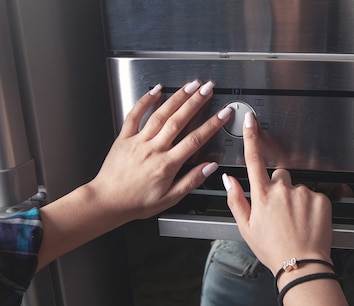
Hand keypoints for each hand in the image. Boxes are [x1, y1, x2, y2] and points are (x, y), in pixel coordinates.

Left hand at [86, 80, 231, 219]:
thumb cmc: (137, 202)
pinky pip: (135, 115)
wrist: (107, 202)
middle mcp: (153, 149)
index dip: (212, 124)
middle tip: (208, 88)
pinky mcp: (124, 138)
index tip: (223, 114)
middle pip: (178, 120)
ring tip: (191, 85)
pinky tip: (156, 90)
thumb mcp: (170, 198)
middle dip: (196, 102)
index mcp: (167, 165)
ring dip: (177, 97)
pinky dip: (145, 100)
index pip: (195, 139)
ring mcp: (138, 141)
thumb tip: (210, 166)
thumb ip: (192, 180)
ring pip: (160, 114)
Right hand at [224, 112, 332, 274]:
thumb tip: (228, 179)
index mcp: (262, 196)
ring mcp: (303, 193)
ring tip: (295, 220)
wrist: (301, 265)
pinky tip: (307, 221)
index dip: (252, 137)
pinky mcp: (321, 198)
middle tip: (280, 210)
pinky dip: (311, 205)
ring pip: (297, 187)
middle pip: (279, 175)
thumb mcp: (246, 228)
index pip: (254, 160)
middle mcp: (282, 190)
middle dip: (279, 187)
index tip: (250, 120)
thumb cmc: (273, 250)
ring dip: (295, 198)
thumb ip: (235, 199)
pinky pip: (314, 195)